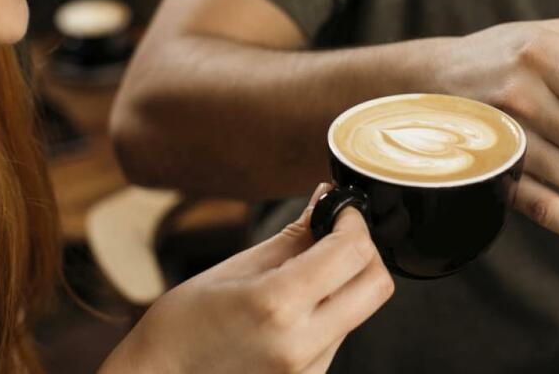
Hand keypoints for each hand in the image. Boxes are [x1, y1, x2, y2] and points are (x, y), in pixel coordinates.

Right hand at [102, 184, 393, 373]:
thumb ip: (293, 237)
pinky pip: (340, 335)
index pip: (352, 254)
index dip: (354, 223)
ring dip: (346, 282)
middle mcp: (302, 345)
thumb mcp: (234, 269)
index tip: (343, 209)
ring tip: (305, 271)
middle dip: (364, 251)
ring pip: (361, 311)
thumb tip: (326, 201)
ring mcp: (309, 371)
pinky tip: (298, 304)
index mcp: (278, 306)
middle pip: (376, 286)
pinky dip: (331, 309)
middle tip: (337, 233)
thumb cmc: (181, 327)